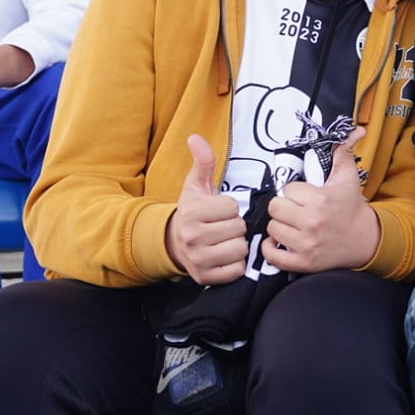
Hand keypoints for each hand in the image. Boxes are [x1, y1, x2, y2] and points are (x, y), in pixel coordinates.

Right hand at [165, 135, 248, 284]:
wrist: (175, 242)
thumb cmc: (193, 212)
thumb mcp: (196, 185)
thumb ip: (202, 162)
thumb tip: (195, 137)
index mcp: (191, 213)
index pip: (232, 207)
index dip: (229, 207)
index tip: (218, 210)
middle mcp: (192, 237)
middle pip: (238, 228)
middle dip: (234, 225)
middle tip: (221, 226)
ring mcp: (198, 260)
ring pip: (240, 248)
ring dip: (237, 244)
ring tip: (223, 240)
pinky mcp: (205, 277)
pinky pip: (237, 270)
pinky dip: (235, 264)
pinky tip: (224, 256)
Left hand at [261, 127, 379, 272]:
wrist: (365, 240)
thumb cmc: (352, 208)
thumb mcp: (348, 179)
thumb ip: (343, 153)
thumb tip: (355, 130)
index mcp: (320, 200)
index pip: (287, 190)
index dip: (294, 192)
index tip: (304, 196)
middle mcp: (311, 222)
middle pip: (276, 208)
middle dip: (284, 207)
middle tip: (295, 210)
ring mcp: (306, 244)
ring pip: (272, 229)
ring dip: (279, 226)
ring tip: (292, 225)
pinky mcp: (302, 263)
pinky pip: (272, 256)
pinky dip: (271, 249)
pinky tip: (280, 242)